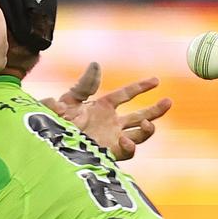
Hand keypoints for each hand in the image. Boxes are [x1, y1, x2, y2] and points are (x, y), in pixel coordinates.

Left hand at [41, 64, 171, 160]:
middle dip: (156, 110)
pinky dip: (130, 146)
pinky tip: (125, 139)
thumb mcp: (69, 100)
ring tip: (148, 124)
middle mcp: (111, 123)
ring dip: (148, 129)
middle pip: (140, 116)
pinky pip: (128, 152)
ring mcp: (112, 139)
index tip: (156, 80)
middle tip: (169, 101)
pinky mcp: (109, 154)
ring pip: (140, 135)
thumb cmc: (56, 122)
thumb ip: (84, 85)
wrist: (49, 144)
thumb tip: (96, 64)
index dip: (141, 87)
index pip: (127, 94)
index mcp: (103, 107)